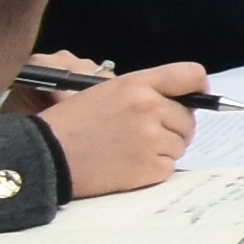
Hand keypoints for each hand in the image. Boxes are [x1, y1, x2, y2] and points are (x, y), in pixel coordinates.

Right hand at [45, 59, 206, 197]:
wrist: (45, 158)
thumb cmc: (72, 125)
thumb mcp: (105, 91)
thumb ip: (145, 91)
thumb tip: (182, 101)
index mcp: (138, 84)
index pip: (191, 75)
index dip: (198, 87)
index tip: (199, 95)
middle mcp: (150, 108)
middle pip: (188, 117)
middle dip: (173, 126)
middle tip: (143, 134)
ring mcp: (151, 139)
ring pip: (180, 143)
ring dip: (163, 148)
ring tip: (129, 149)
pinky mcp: (150, 168)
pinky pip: (170, 166)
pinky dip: (154, 169)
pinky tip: (128, 165)